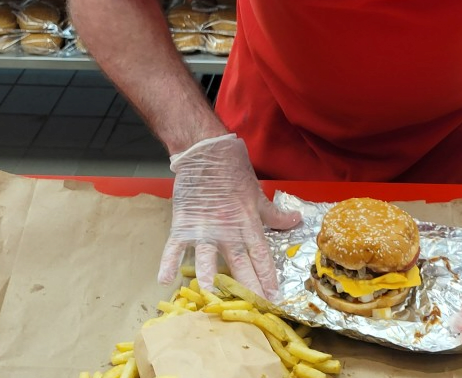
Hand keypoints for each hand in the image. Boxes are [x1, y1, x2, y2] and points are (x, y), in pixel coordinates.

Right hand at [157, 134, 301, 300]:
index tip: (274, 298)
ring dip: (208, 275)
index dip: (268, 277)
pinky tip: (164, 279)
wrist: (206, 152)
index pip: (261, 255)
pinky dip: (168, 261)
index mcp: (247, 222)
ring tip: (209, 293)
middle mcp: (227, 229)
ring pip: (207, 256)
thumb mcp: (257, 192)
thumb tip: (297, 220)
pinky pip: (174, 246)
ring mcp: (204, 227)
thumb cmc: (234, 171)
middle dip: (246, 287)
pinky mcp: (183, 223)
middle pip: (239, 262)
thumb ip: (274, 213)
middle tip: (252, 308)